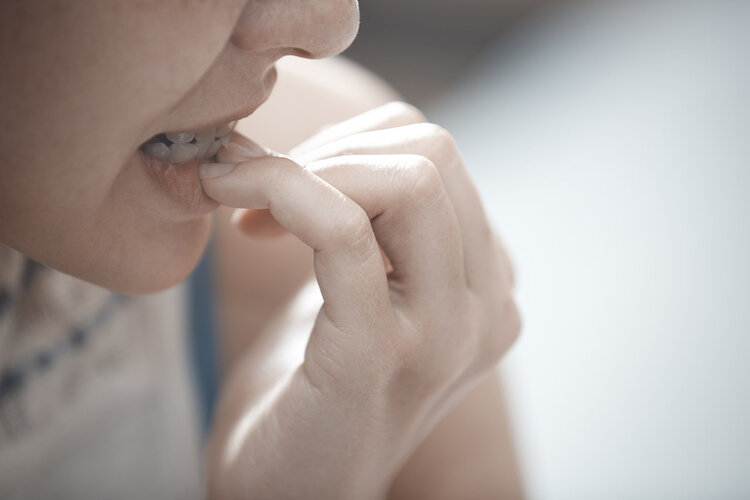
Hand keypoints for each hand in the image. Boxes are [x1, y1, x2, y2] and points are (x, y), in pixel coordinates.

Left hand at [201, 102, 520, 498]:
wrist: (289, 492)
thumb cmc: (315, 389)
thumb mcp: (367, 293)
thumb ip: (384, 227)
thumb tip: (342, 138)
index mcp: (489, 288)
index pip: (438, 156)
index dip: (351, 147)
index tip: (286, 184)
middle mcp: (488, 310)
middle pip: (431, 153)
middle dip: (330, 150)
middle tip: (262, 191)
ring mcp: (444, 337)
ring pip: (405, 180)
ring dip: (304, 169)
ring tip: (249, 209)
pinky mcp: (378, 356)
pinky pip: (344, 231)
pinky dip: (282, 193)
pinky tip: (235, 211)